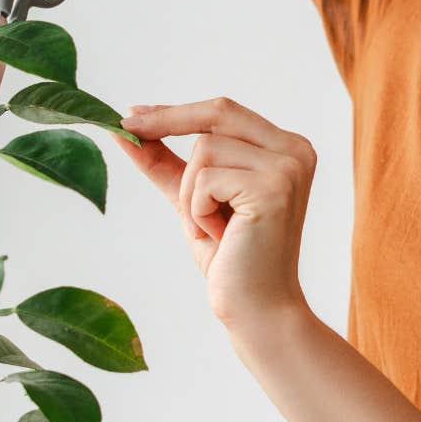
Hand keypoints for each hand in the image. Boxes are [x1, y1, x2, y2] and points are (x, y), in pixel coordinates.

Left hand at [110, 97, 314, 328]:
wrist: (256, 310)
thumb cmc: (230, 258)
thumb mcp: (193, 200)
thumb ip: (168, 163)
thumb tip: (128, 129)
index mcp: (284, 148)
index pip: (224, 112)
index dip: (176, 111)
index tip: (133, 114)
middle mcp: (295, 151)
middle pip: (218, 113)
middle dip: (167, 120)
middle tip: (126, 128)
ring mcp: (288, 168)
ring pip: (205, 149)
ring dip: (191, 194)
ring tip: (213, 228)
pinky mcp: (273, 188)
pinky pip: (205, 180)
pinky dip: (198, 211)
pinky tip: (222, 236)